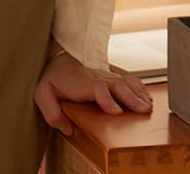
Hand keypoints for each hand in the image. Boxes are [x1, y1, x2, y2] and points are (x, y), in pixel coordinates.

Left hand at [33, 50, 152, 136]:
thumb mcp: (42, 95)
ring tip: (148, 105)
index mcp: (82, 83)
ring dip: (138, 93)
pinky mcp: (110, 74)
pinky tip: (145, 95)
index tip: (118, 112)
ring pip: (125, 81)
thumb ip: (53, 114)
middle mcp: (97, 77)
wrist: (58, 59)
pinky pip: (127, 78)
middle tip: (143, 111)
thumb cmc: (51, 78)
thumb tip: (68, 129)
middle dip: (132, 98)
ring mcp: (105, 74)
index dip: (108, 100)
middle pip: (118, 85)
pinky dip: (138, 86)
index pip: (99, 90)